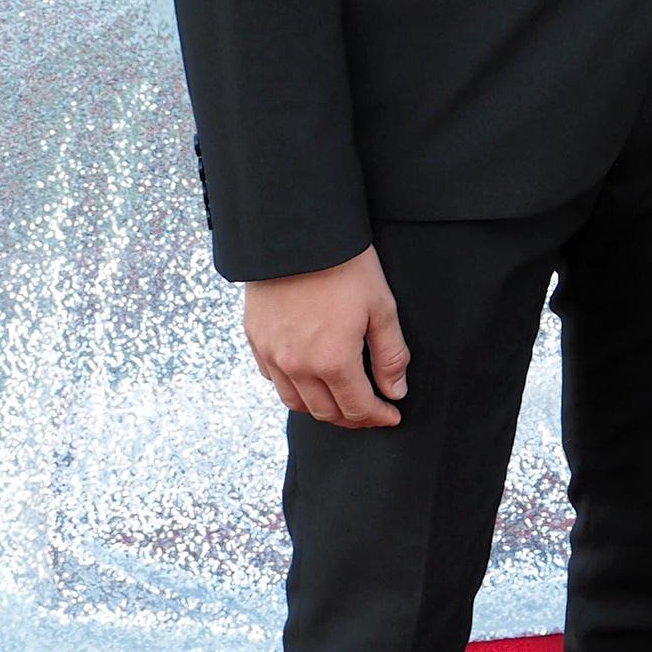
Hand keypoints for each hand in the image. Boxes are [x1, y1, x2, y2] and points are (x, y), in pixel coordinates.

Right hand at [244, 245, 409, 427]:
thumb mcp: (381, 307)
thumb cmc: (344, 265)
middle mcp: (297, 366)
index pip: (357, 409)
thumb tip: (396, 391)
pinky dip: (292, 386)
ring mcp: (271, 354)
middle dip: (351, 418)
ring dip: (321, 407)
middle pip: (325, 413)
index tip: (391, 415)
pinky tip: (308, 376)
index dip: (378, 417)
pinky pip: (272, 379)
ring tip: (340, 398)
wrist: (296, 233)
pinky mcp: (255, 339)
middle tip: (369, 410)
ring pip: (295, 402)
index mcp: (332, 361)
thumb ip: (390, 355)